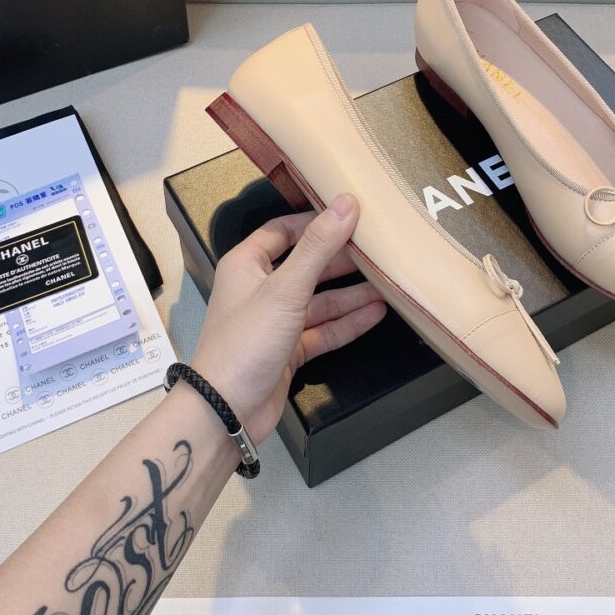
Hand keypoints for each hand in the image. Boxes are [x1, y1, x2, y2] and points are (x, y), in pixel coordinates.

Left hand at [191, 193, 386, 442]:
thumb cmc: (244, 343)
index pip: (283, 231)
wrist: (226, 410)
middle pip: (306, 265)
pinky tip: (375, 315)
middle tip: (377, 249)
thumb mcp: (285, 289)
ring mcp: (275, 322)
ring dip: (351, 294)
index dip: (315, 221)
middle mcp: (259, 289)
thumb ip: (318, 247)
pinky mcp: (287, 350)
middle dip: (341, 260)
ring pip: (319, 301)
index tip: (349, 214)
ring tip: (388, 283)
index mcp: (247, 264)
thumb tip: (346, 204)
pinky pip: (322, 331)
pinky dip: (347, 323)